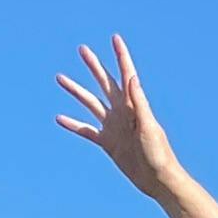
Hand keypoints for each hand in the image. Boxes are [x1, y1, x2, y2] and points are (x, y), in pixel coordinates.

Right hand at [56, 36, 201, 213]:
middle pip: (104, 83)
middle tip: (82, 49)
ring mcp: (113, 126)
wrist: (157, 180)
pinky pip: (86, 130)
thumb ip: (140, 102)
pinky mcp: (107, 142)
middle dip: (94, 66)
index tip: (115, 38)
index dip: (121, 56)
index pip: (126, 74)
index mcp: (134, 105)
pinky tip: (59, 118)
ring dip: (76, 90)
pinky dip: (73, 124)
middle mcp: (122, 112)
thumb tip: (132, 77)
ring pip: (90, 103)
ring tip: (60, 77)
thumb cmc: (159, 154)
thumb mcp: (148, 126)